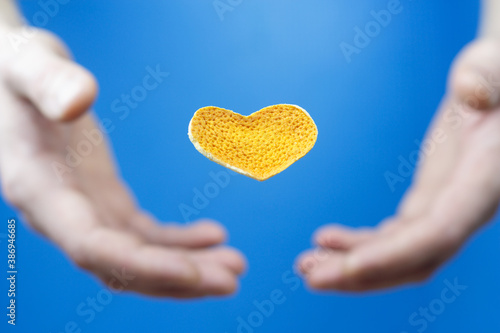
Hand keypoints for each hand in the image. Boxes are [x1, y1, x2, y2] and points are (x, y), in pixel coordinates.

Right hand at [0, 26, 245, 297]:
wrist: (8, 82)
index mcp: (38, 186)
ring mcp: (83, 211)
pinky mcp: (103, 201)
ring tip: (235, 268)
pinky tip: (213, 235)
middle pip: (120, 266)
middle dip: (176, 278)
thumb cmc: (13, 68)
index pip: (89, 244)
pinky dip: (178, 241)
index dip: (141, 263)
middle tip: (234, 278)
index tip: (192, 271)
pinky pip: (143, 234)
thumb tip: (78, 100)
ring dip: (185, 268)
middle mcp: (59, 213)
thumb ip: (48, 80)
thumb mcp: (27, 62)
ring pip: (135, 258)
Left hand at [296, 38, 499, 291]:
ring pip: (400, 255)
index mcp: (483, 179)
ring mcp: (445, 209)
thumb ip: (486, 78)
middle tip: (309, 274)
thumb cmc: (496, 75)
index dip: (395, 254)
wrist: (495, 90)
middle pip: (414, 258)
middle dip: (362, 273)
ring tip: (307, 264)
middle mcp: (466, 206)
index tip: (349, 264)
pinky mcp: (428, 203)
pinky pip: (393, 237)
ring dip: (352, 266)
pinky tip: (326, 242)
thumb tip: (470, 89)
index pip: (438, 231)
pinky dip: (359, 246)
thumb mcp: (493, 67)